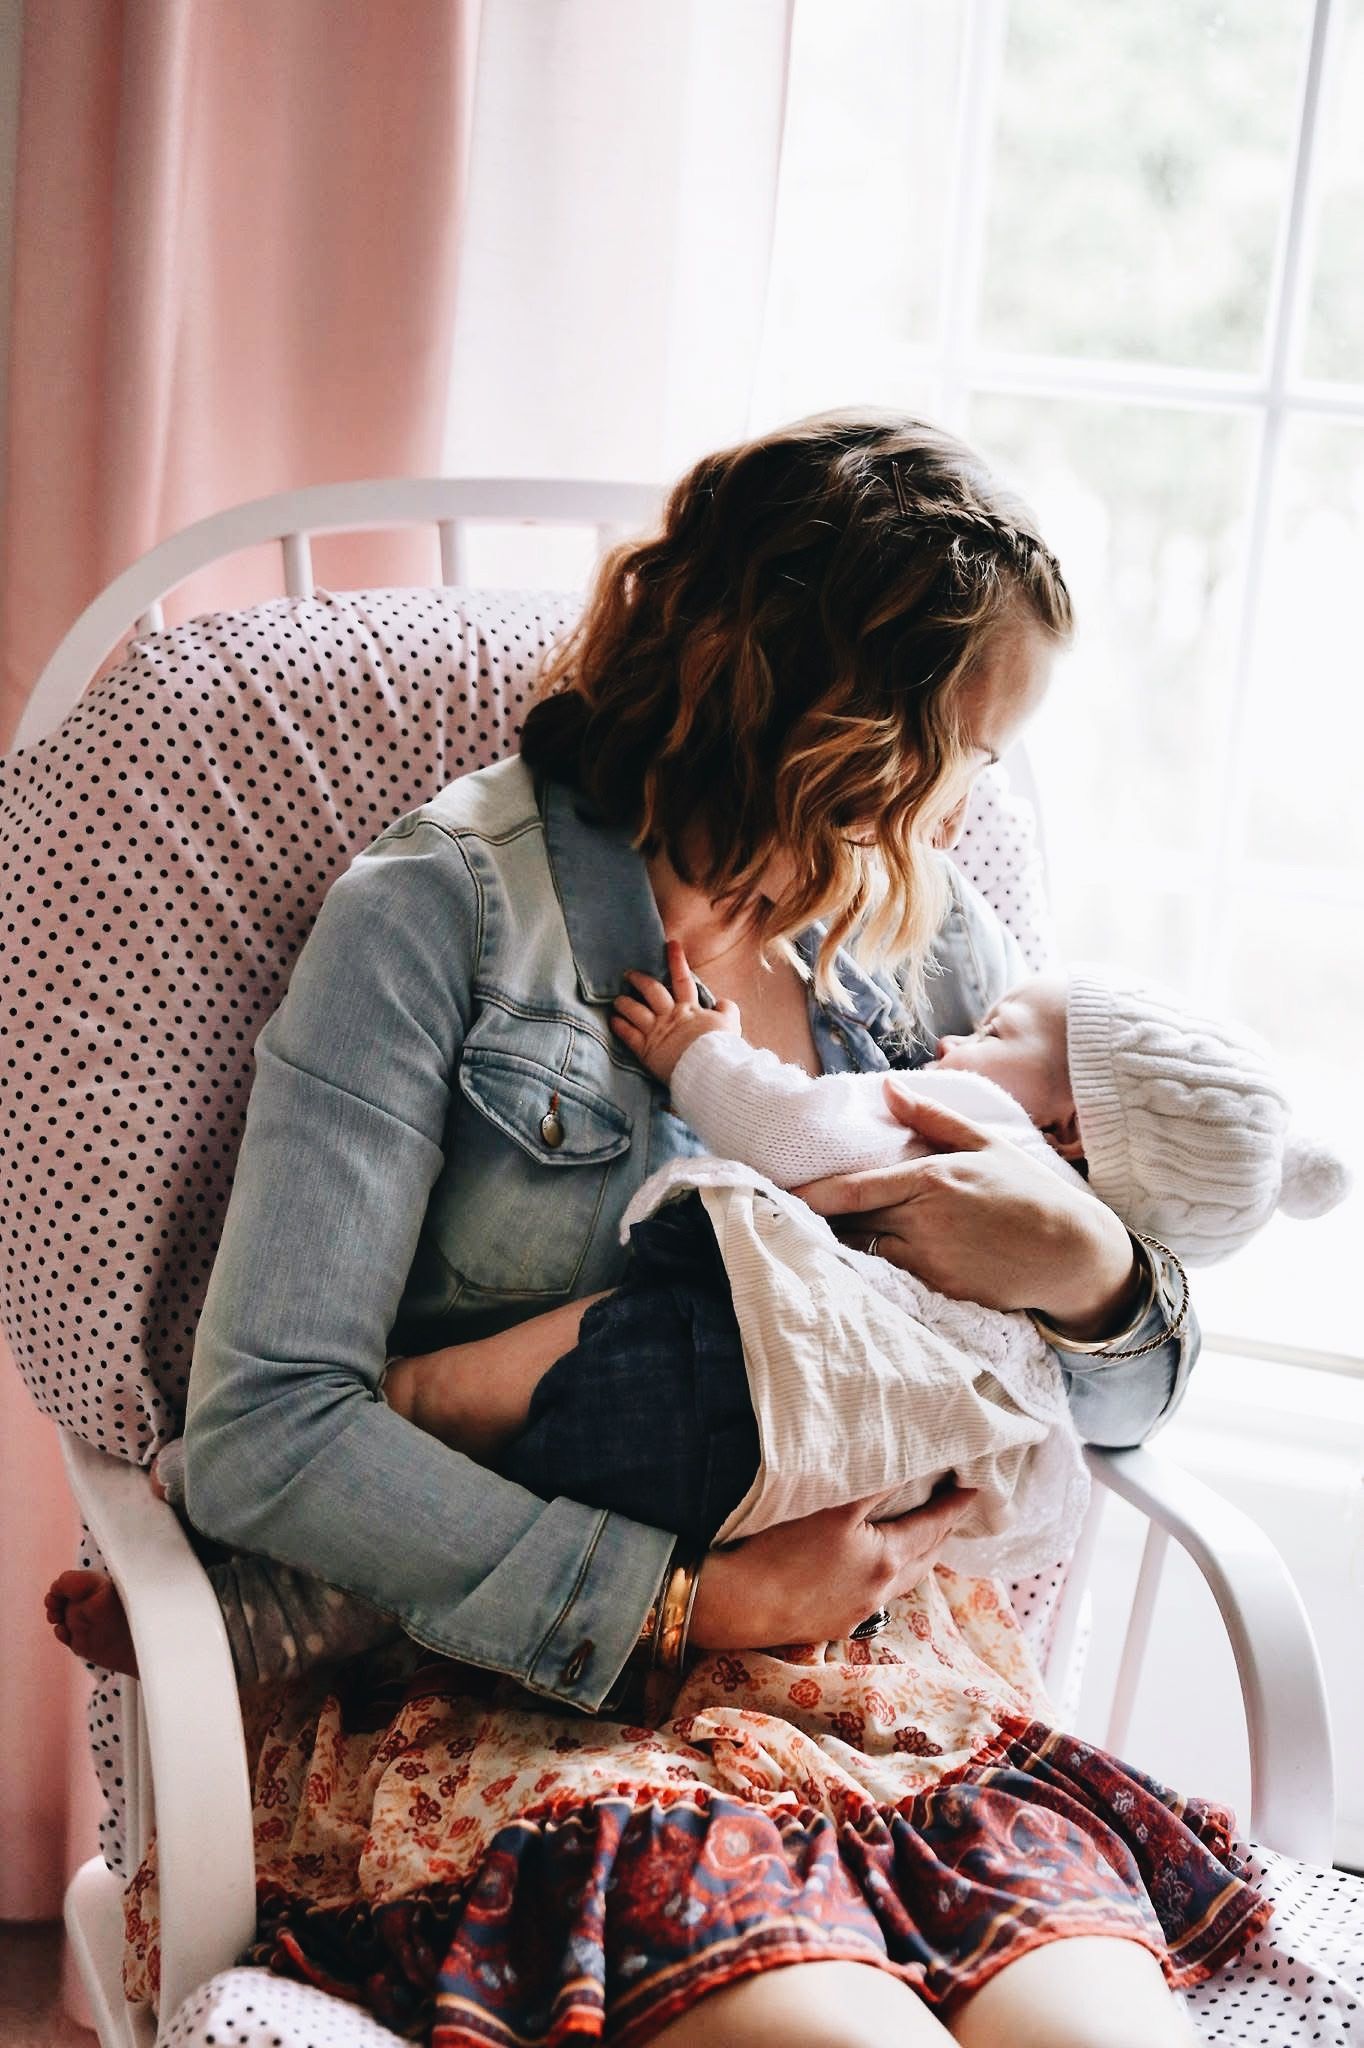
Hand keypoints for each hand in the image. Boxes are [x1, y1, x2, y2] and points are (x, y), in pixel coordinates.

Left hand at [610, 936, 740, 1082]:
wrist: (710, 1069)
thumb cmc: (722, 1048)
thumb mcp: (731, 1024)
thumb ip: (728, 1009)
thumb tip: (723, 1002)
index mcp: (690, 1009)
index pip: (682, 978)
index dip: (676, 960)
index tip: (670, 944)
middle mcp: (670, 1016)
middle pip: (651, 991)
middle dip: (639, 980)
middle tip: (629, 974)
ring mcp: (656, 1031)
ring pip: (634, 1010)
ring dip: (624, 1003)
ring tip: (617, 1000)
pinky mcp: (646, 1050)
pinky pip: (628, 1034)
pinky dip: (619, 1026)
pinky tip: (613, 1020)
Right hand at [687, 1482, 975, 1649]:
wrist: (736, 1605)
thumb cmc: (780, 1548)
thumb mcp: (831, 1505)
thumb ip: (874, 1483)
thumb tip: (907, 1463)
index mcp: (886, 1558)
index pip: (932, 1526)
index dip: (954, 1505)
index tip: (975, 1489)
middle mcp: (879, 1590)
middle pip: (924, 1557)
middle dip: (942, 1531)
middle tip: (956, 1509)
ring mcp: (857, 1611)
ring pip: (901, 1580)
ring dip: (917, 1555)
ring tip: (924, 1537)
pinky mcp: (833, 1624)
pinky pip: (875, 1595)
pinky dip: (887, 1574)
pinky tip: (873, 1569)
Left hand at [795, 1081, 1141, 1338]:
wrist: (1073, 1253)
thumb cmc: (1029, 1192)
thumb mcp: (984, 1143)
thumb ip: (931, 1119)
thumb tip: (887, 1088)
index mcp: (932, 1179)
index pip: (855, 1190)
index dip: (812, 1196)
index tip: (779, 1194)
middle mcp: (926, 1221)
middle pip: (852, 1224)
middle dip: (820, 1221)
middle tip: (786, 1214)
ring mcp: (932, 1261)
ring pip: (866, 1254)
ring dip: (843, 1246)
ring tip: (817, 1237)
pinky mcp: (940, 1290)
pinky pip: (891, 1279)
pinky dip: (873, 1269)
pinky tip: (859, 1263)